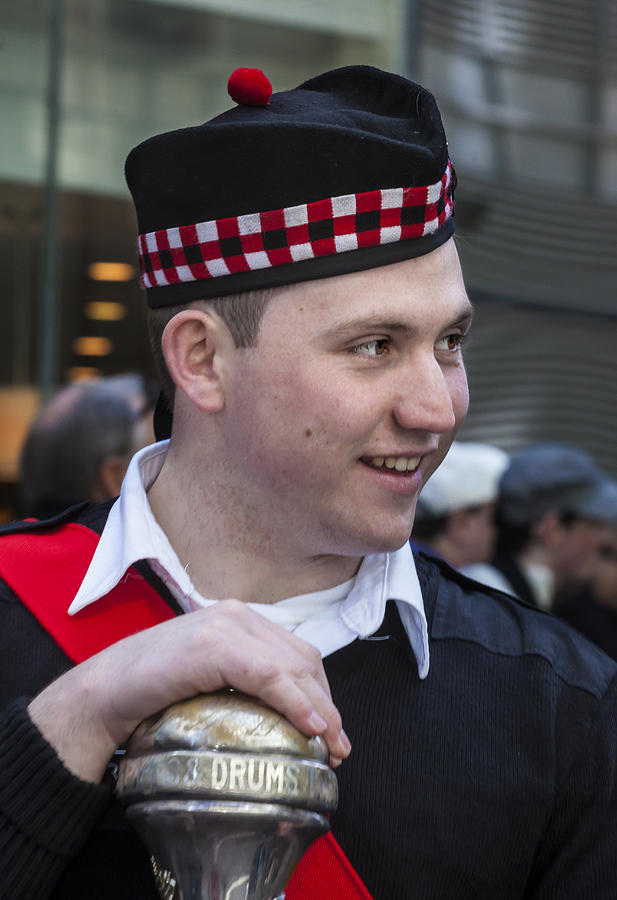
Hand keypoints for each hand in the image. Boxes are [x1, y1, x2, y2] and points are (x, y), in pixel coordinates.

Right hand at [28, 600, 350, 782]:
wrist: (104, 690)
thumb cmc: (154, 690)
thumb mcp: (210, 680)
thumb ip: (245, 681)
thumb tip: (292, 715)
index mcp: (239, 619)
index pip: (297, 653)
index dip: (322, 692)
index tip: (332, 731)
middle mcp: (237, 615)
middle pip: (303, 659)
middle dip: (328, 704)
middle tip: (338, 746)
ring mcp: (225, 625)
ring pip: (292, 667)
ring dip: (320, 708)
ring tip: (329, 744)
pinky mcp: (213, 645)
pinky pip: (268, 675)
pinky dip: (295, 701)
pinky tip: (310, 726)